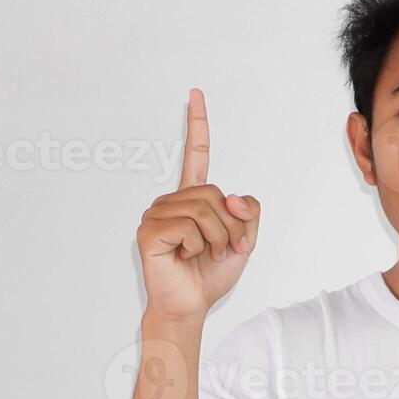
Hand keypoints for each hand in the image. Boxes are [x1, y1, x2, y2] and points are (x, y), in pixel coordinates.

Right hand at [136, 88, 261, 322]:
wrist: (191, 304)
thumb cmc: (210, 273)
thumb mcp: (245, 240)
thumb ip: (248, 212)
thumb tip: (233, 198)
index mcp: (192, 199)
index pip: (196, 156)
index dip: (197, 126)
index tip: (195, 94)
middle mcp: (171, 201)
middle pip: (214, 194)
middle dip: (231, 227)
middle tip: (224, 249)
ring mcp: (156, 214)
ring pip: (204, 210)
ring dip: (217, 238)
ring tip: (205, 255)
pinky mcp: (149, 231)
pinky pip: (188, 227)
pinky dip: (197, 246)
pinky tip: (186, 257)